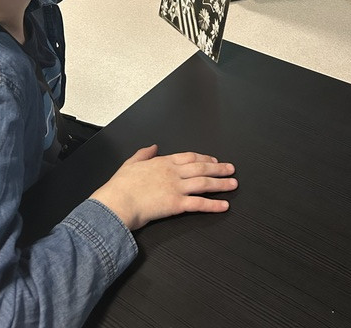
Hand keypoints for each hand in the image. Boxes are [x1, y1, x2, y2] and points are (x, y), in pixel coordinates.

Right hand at [91, 145, 237, 230]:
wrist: (117, 202)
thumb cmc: (120, 186)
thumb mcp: (130, 163)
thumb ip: (143, 153)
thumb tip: (152, 146)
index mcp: (163, 163)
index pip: (189, 158)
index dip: (204, 159)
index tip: (214, 160)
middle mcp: (173, 173)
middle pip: (201, 168)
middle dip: (218, 169)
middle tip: (231, 169)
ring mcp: (176, 188)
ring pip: (204, 183)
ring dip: (221, 184)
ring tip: (233, 184)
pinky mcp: (176, 204)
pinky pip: (199, 204)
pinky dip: (213, 205)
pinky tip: (224, 205)